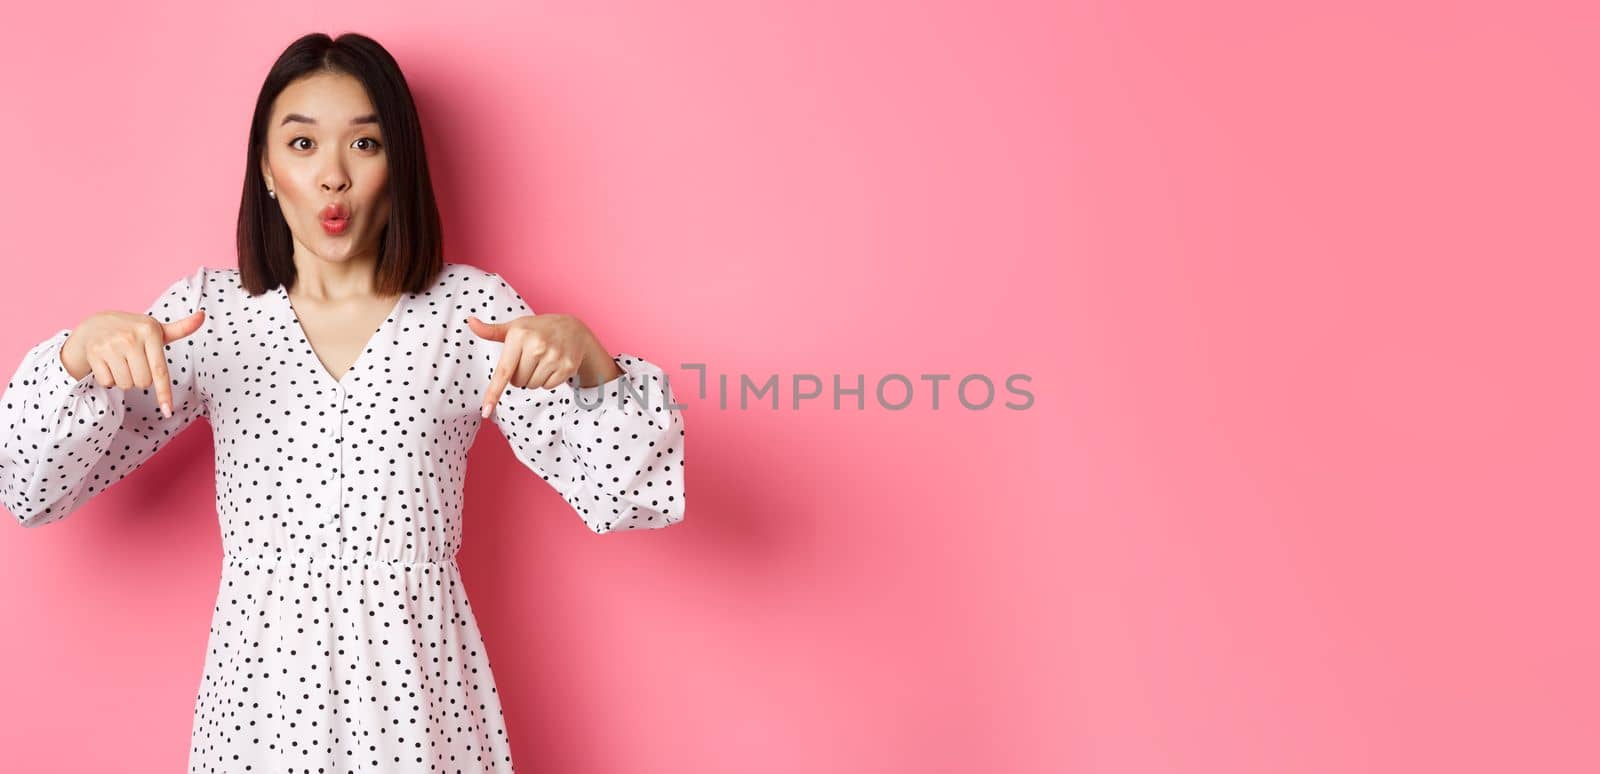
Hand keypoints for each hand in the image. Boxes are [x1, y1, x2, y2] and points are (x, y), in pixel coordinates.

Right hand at [60, 307, 206, 417]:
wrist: (96, 324)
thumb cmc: (134, 331)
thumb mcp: (156, 329)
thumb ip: (181, 328)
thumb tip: (202, 316)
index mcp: (149, 331)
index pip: (160, 370)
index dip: (164, 392)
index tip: (168, 411)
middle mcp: (130, 337)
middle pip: (143, 382)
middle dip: (141, 379)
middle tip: (135, 363)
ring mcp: (110, 345)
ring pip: (126, 385)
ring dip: (125, 380)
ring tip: (121, 362)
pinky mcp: (94, 353)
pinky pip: (108, 383)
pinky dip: (109, 379)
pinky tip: (108, 364)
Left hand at [467, 311, 614, 417]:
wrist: (574, 329)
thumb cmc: (538, 329)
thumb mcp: (516, 327)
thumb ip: (491, 330)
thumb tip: (470, 321)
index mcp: (519, 334)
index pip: (503, 371)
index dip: (493, 393)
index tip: (486, 411)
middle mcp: (537, 344)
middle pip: (518, 382)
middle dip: (521, 375)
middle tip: (531, 359)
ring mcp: (554, 356)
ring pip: (533, 386)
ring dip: (535, 378)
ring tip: (543, 360)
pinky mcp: (567, 366)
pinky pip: (548, 386)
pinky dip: (548, 380)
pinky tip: (554, 365)